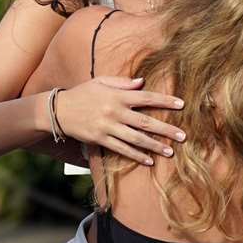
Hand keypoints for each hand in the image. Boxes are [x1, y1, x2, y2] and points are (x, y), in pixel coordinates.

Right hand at [51, 77, 184, 165]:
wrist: (59, 110)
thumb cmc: (83, 93)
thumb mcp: (101, 81)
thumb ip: (122, 83)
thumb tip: (142, 82)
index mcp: (117, 95)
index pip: (146, 97)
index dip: (165, 101)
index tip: (182, 105)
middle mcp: (115, 111)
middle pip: (146, 122)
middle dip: (166, 129)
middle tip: (183, 136)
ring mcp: (108, 127)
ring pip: (136, 139)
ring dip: (154, 146)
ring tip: (170, 152)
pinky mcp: (100, 139)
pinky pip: (122, 149)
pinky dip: (136, 155)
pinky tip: (148, 161)